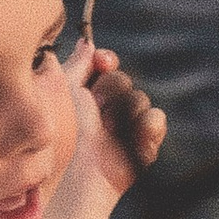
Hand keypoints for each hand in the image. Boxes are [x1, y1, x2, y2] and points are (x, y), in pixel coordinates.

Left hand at [64, 39, 166, 192]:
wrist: (73, 177)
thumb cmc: (62, 135)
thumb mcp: (64, 91)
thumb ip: (78, 64)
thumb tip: (87, 41)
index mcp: (82, 97)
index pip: (106, 66)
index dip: (106, 61)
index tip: (102, 63)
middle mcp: (104, 111)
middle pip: (123, 80)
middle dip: (111, 90)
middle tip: (96, 109)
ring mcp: (124, 130)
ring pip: (140, 99)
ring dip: (124, 111)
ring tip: (108, 131)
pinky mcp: (142, 148)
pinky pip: (156, 120)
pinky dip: (147, 126)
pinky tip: (132, 138)